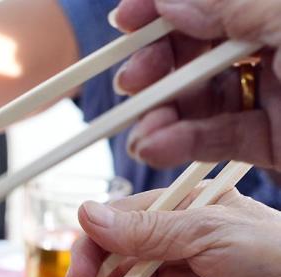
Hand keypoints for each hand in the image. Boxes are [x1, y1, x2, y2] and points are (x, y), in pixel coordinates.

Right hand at [111, 0, 280, 171]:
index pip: (210, 3)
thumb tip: (169, 2)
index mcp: (277, 11)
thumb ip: (234, 6)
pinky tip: (155, 148)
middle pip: (198, 50)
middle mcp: (275, 48)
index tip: (124, 20)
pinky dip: (183, 144)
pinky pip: (221, 138)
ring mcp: (275, 95)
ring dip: (161, 114)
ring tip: (142, 132)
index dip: (161, 8)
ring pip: (203, 99)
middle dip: (156, 66)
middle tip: (130, 83)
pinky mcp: (274, 141)